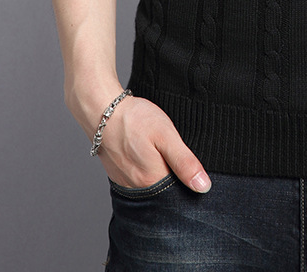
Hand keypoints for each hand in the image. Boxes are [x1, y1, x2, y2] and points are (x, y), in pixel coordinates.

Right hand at [92, 95, 210, 193]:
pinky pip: (138, 181)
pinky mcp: (118, 175)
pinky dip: (147, 173)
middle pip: (165, 193)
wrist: (103, 111)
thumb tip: (203, 187)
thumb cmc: (135, 120)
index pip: (179, 195)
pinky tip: (150, 158)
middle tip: (176, 157)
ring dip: (161, 176)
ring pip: (152, 187)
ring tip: (163, 157)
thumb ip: (184, 162)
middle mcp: (138, 188)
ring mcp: (126, 182)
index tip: (194, 171)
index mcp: (153, 180)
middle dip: (175, 181)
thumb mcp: (166, 135)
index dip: (190, 184)